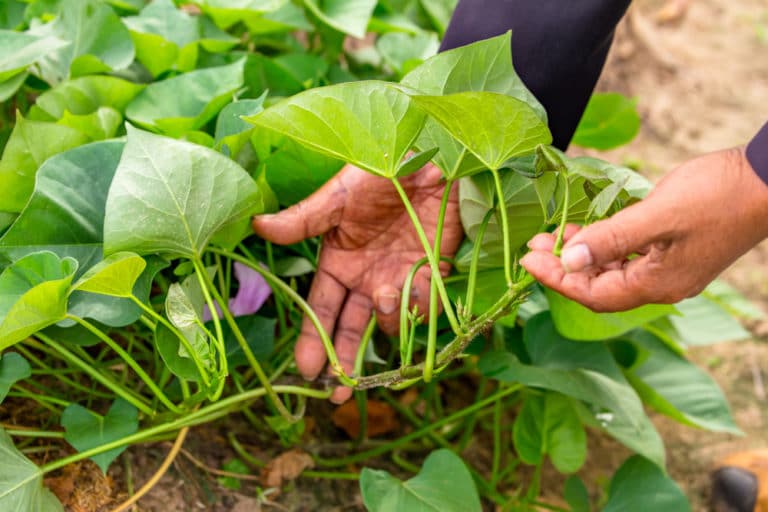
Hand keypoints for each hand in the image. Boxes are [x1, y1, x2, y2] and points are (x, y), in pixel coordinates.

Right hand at [252, 164, 460, 402]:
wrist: (431, 157)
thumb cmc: (378, 171)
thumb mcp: (338, 196)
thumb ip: (303, 220)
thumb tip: (257, 227)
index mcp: (339, 263)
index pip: (321, 310)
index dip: (314, 341)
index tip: (307, 371)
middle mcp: (365, 278)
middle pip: (351, 329)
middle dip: (344, 361)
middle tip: (338, 395)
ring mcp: (399, 278)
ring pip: (390, 323)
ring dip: (388, 321)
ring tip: (386, 293)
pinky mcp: (432, 273)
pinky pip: (426, 306)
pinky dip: (424, 302)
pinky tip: (423, 276)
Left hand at [520, 148, 767, 311]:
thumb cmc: (718, 195)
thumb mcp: (659, 215)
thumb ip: (611, 239)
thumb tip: (568, 260)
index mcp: (657, 284)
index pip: (592, 294)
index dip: (556, 279)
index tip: (527, 259)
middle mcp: (661, 285)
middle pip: (599, 287)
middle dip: (563, 268)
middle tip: (534, 245)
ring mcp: (669, 270)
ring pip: (612, 271)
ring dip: (581, 256)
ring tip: (554, 235)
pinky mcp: (673, 252)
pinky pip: (628, 257)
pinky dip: (603, 245)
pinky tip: (588, 229)